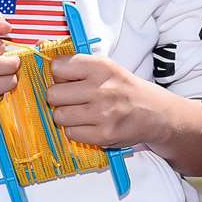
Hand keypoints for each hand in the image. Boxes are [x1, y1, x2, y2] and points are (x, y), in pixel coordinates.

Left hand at [44, 54, 160, 146]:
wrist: (156, 114)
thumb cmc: (126, 90)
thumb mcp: (107, 69)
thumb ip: (78, 67)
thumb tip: (45, 66)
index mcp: (102, 67)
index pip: (58, 66)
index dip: (59, 75)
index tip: (67, 79)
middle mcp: (103, 88)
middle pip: (53, 94)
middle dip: (59, 98)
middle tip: (73, 99)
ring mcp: (103, 114)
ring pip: (59, 116)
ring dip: (66, 116)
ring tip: (82, 113)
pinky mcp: (104, 135)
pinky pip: (70, 133)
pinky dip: (76, 130)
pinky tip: (89, 125)